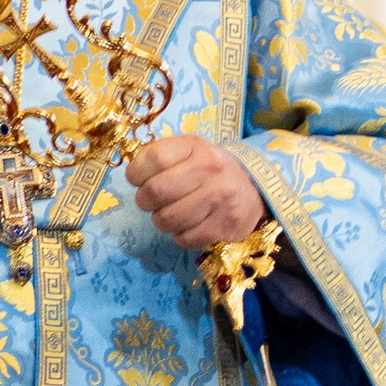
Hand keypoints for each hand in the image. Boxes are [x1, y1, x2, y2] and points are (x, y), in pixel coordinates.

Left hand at [127, 135, 264, 254]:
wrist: (254, 189)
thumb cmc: (210, 171)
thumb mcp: (189, 152)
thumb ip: (161, 157)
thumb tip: (131, 175)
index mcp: (195, 146)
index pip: (154, 158)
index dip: (136, 173)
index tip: (137, 179)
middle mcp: (209, 169)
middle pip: (156, 191)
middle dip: (145, 201)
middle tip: (151, 202)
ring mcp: (220, 197)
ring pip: (167, 219)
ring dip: (162, 221)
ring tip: (171, 214)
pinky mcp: (225, 225)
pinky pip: (184, 238)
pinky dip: (180, 236)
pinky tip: (188, 226)